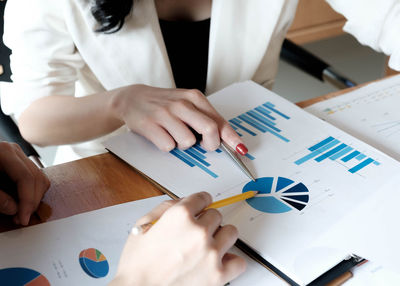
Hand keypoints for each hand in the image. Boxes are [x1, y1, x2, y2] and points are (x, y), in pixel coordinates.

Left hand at [0, 142, 49, 224]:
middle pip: (36, 178)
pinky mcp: (17, 163)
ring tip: (20, 213)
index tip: (23, 218)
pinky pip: (33, 177)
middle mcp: (14, 151)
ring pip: (39, 178)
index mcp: (4, 152)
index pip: (26, 178)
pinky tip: (20, 203)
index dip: (28, 200)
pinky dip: (30, 192)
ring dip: (33, 198)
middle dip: (32, 201)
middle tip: (21, 219)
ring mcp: (17, 156)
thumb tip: (14, 209)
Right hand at [109, 85, 247, 153]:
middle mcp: (181, 104)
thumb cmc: (165, 104)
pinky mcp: (150, 125)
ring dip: (183, 145)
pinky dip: (167, 146)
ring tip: (174, 135)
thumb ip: (205, 118)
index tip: (241, 150)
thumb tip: (225, 139)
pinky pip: (168, 146)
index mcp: (194, 97)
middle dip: (210, 144)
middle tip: (204, 145)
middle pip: (209, 130)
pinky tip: (161, 135)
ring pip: (187, 142)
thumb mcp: (187, 104)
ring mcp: (165, 114)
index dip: (231, 138)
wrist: (132, 98)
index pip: (219, 121)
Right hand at [110, 192, 245, 285]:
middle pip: (216, 215)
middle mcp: (198, 232)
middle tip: (196, 232)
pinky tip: (218, 262)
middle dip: (206, 221)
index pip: (203, 198)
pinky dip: (231, 261)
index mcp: (180, 216)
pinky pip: (238, 261)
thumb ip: (165, 207)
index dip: (200, 202)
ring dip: (220, 237)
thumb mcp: (143, 225)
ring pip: (230, 232)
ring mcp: (210, 253)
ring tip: (207, 245)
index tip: (201, 207)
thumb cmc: (138, 265)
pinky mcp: (218, 275)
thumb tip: (182, 202)